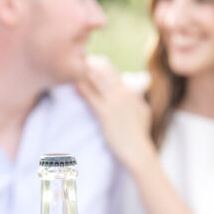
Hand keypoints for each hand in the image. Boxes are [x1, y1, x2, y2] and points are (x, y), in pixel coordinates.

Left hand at [78, 56, 155, 172]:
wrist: (138, 150)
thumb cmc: (140, 134)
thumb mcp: (142, 112)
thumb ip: (137, 99)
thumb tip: (135, 92)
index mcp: (129, 91)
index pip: (111, 70)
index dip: (97, 64)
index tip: (86, 63)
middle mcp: (122, 93)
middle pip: (103, 70)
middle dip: (88, 64)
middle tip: (74, 63)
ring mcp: (114, 102)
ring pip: (96, 80)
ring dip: (84, 73)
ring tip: (71, 69)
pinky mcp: (105, 114)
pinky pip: (91, 97)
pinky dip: (82, 89)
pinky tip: (73, 85)